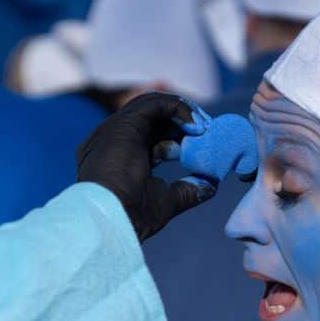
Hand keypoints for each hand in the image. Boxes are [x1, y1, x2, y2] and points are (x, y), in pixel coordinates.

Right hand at [76, 92, 213, 240]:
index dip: (176, 139)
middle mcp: (111, 140)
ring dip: (182, 113)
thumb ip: (187, 190)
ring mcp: (114, 129)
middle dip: (181, 124)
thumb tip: (210, 186)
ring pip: (152, 107)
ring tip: (202, 127)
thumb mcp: (166, 201)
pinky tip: (196, 124)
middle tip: (206, 133)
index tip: (200, 147)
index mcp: (116, 158)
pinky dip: (178, 108)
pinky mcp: (124, 123)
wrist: (109, 217)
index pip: (149, 138)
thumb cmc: (131, 215)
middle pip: (151, 120)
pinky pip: (154, 104)